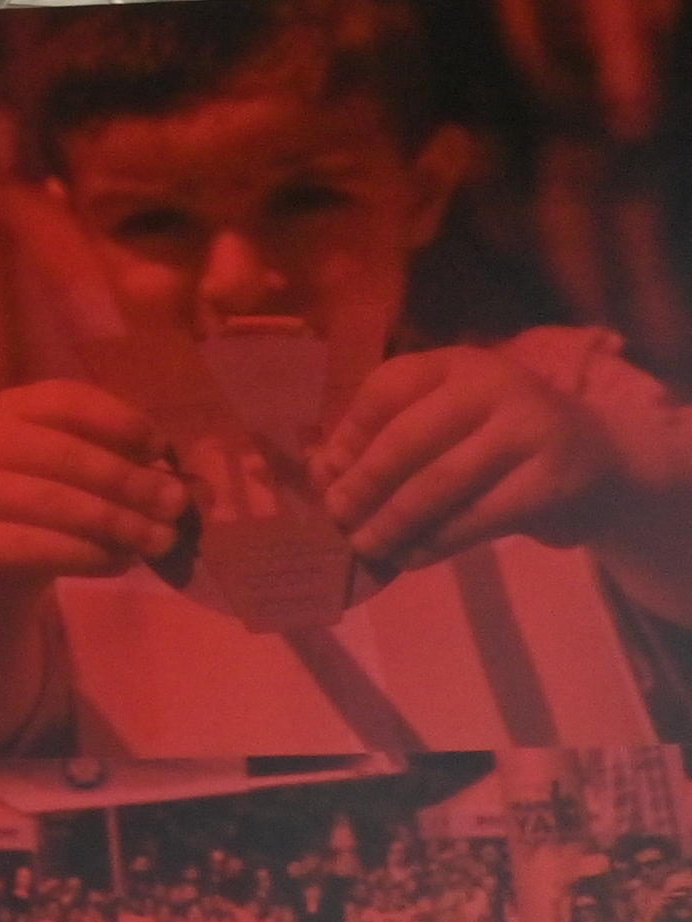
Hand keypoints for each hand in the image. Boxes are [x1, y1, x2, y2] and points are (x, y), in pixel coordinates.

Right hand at [0, 379, 189, 597]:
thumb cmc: (42, 496)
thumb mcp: (81, 468)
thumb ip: (132, 466)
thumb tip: (199, 490)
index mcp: (12, 407)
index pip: (69, 401)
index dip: (122, 423)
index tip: (164, 452)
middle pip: (65, 456)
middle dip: (130, 482)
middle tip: (176, 506)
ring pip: (53, 504)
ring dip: (118, 524)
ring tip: (161, 541)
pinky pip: (34, 548)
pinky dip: (86, 556)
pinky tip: (119, 562)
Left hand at [318, 345, 611, 576]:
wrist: (599, 460)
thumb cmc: (497, 443)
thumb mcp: (446, 423)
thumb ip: (385, 438)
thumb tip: (321, 470)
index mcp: (457, 365)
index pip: (386, 388)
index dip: (348, 435)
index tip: (327, 474)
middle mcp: (495, 385)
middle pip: (406, 439)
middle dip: (362, 485)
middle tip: (337, 517)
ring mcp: (528, 430)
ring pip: (438, 484)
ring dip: (391, 522)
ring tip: (365, 544)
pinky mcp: (550, 481)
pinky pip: (475, 519)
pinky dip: (432, 543)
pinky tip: (409, 557)